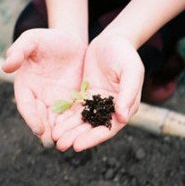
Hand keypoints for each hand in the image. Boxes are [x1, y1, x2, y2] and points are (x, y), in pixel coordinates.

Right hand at [2, 28, 85, 146]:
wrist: (71, 41)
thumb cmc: (48, 39)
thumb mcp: (33, 39)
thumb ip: (19, 50)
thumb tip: (6, 66)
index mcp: (25, 86)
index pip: (26, 105)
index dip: (31, 118)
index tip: (39, 129)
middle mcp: (38, 97)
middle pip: (40, 118)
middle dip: (46, 131)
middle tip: (52, 143)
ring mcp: (54, 102)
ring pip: (55, 121)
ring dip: (59, 133)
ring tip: (65, 144)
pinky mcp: (70, 102)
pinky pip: (71, 116)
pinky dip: (73, 127)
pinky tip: (79, 135)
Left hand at [52, 34, 143, 150]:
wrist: (113, 40)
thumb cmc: (125, 55)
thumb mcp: (130, 71)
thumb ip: (128, 93)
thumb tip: (122, 116)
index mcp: (125, 107)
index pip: (109, 128)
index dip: (94, 138)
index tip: (78, 145)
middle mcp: (111, 109)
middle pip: (93, 128)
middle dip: (77, 137)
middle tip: (61, 145)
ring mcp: (97, 103)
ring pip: (82, 121)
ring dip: (69, 131)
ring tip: (55, 138)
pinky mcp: (86, 96)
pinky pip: (74, 109)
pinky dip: (65, 117)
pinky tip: (54, 124)